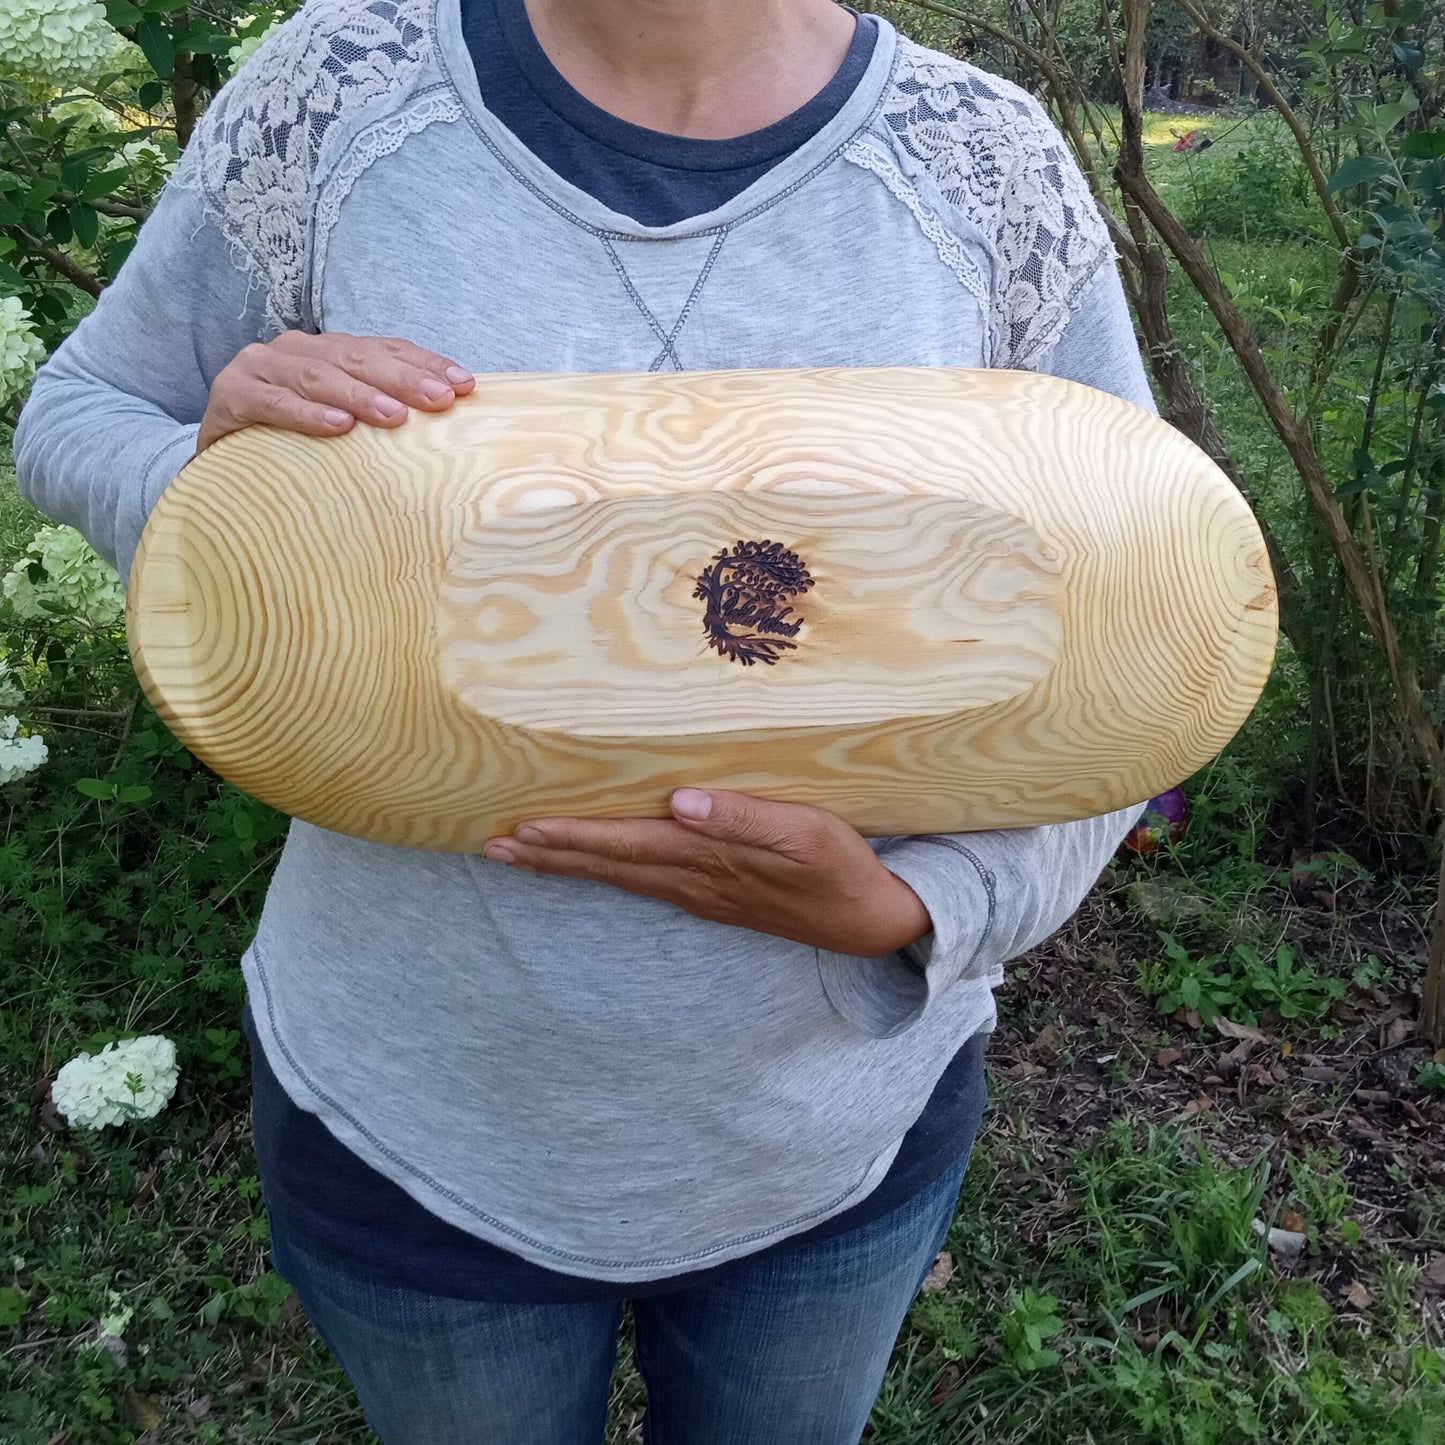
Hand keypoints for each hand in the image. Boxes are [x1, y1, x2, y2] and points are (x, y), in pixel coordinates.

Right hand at [197, 330, 475, 452]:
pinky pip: (272, 403)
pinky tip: (335, 427)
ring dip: (359, 395)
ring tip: (393, 415)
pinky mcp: (231, 394)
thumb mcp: (342, 424)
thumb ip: (382, 415)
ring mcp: (261, 367)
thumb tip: (450, 427)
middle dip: (403, 378)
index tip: (465, 385)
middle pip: (357, 358)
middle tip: (440, 399)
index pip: (385, 349)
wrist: (219, 460)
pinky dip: (305, 414)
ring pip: (317, 376)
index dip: (425, 363)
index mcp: (331, 351)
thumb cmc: (293, 444)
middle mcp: (297, 349)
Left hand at [483, 789, 931, 954]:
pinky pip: (643, 882)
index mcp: (709, 859)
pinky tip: (591, 866)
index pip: (625, 843)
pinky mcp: (713, 897)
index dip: (572, 836)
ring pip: (620, 877)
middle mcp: (693, 880)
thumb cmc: (840, 865)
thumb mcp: (803, 832)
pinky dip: (605, 872)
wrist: (870, 921)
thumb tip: (680, 801)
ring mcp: (701, 894)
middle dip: (550, 855)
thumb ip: (742, 817)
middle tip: (492, 847)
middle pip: (609, 865)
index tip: (522, 828)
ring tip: (519, 855)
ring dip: (568, 866)